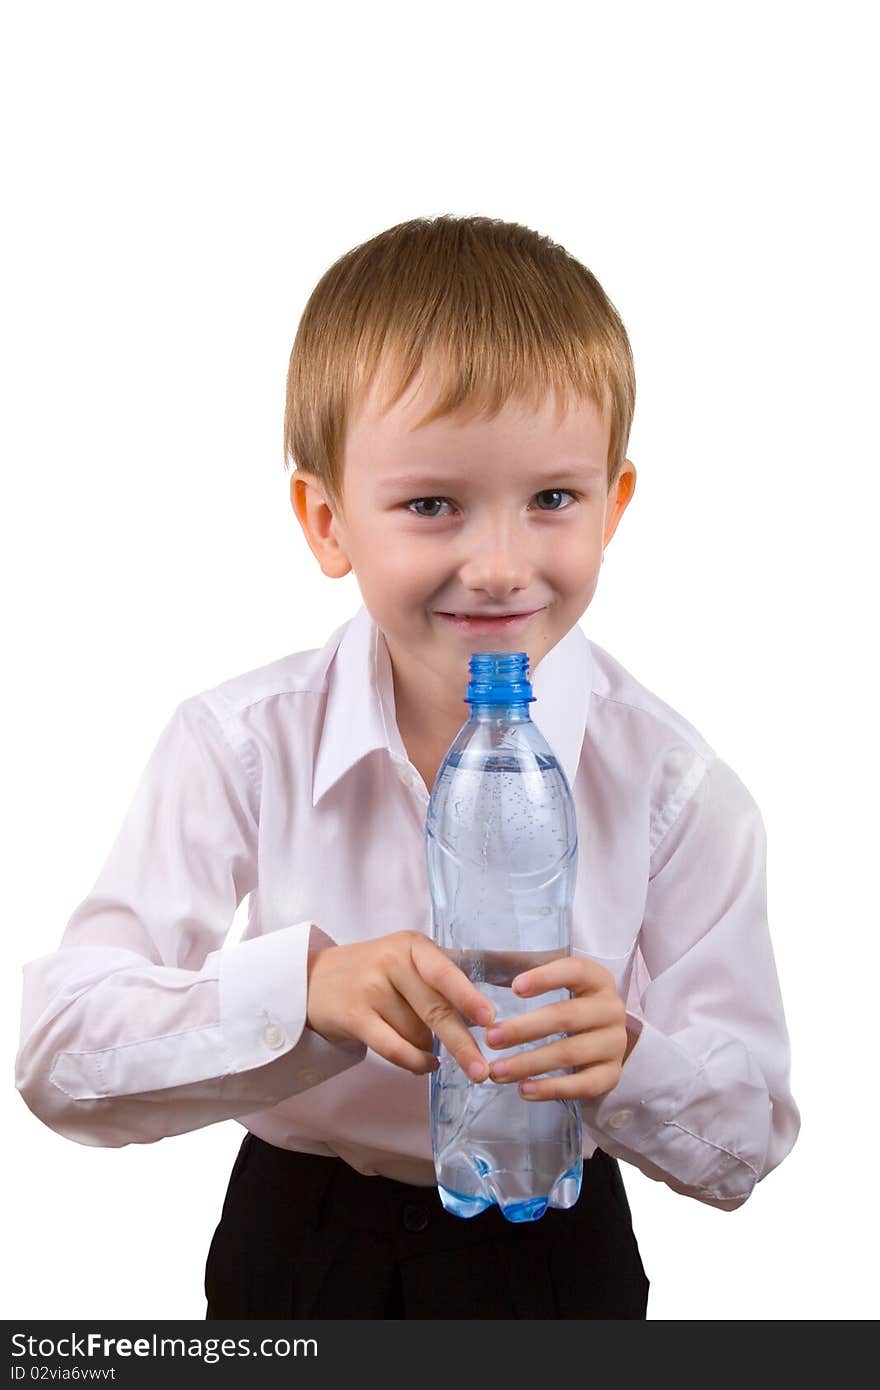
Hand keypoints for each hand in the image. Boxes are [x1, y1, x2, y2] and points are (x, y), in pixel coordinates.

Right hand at [306, 931, 495, 1080]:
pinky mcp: (353, 1015)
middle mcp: (391, 961)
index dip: (468, 997)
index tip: (489, 1019)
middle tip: (481, 1070)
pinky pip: (394, 1048)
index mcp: (412, 946)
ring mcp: (370, 988)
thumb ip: (439, 983)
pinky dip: (414, 1062)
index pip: (444, 973)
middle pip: (435, 1010)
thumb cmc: (372, 973)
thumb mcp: (405, 962)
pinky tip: (426, 1066)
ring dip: (428, 1049)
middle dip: (462, 1044)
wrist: (312, 979)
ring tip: (424, 1046)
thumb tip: (483, 1019)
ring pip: (416, 1034)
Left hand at [485, 955, 633, 1100]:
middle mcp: (611, 1009)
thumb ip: (524, 974)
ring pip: (570, 1054)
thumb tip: (478, 959)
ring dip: (529, 1063)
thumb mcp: (553, 984)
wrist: (602, 1043)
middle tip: (490, 1038)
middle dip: (524, 1029)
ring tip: (496, 1071)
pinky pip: (583, 1085)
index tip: (514, 987)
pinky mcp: (612, 1075)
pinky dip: (551, 1089)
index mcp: (597, 979)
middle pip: (566, 1017)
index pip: (575, 971)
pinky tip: (523, 1090)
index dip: (545, 978)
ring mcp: (614, 1044)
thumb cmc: (567, 1006)